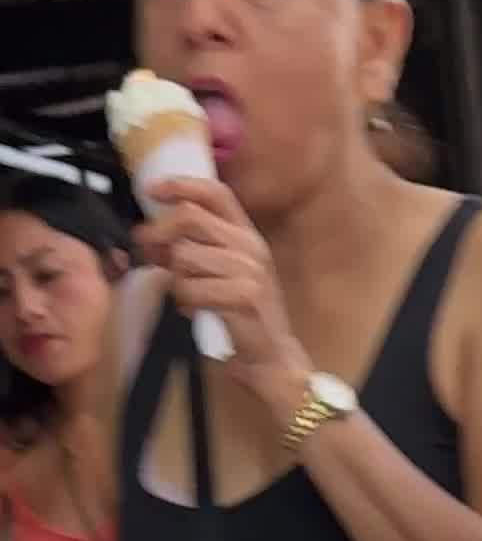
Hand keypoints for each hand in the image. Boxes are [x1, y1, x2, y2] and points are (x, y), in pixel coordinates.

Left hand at [134, 182, 309, 405]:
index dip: (181, 185)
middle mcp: (251, 246)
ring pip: (185, 256)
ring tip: (185, 294)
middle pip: (189, 218)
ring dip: (174, 278)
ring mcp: (250, 271)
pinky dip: (184, 301)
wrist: (272, 355)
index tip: (152, 190)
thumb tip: (152, 233)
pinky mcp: (244, 296)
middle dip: (160, 234)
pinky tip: (193, 310)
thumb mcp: (226, 269)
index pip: (215, 192)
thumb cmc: (243, 313)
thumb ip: (198, 245)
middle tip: (150, 253)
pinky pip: (191, 288)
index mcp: (247, 233)